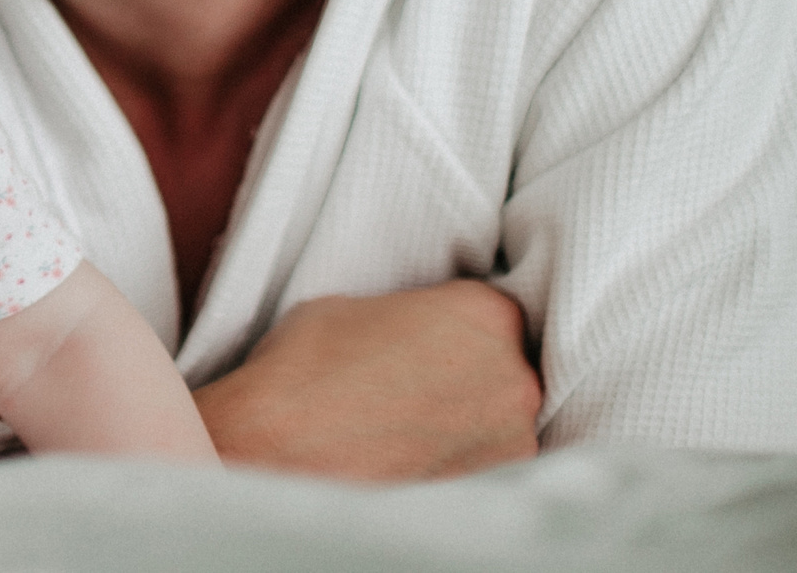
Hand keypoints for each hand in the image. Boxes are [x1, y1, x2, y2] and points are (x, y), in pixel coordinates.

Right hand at [193, 281, 541, 479]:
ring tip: (405, 424)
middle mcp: (515, 376)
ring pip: (499, 419)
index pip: (494, 308)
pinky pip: (485, 463)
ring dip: (465, 418)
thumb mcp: (350, 306)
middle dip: (468, 370)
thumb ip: (405, 316)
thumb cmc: (305, 369)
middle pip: (507, 365)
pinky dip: (456, 459)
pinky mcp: (492, 490)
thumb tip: (408, 334)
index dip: (455, 323)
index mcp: (485, 314)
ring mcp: (511, 441)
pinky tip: (409, 455)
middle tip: (411, 380)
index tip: (425, 337)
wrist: (282, 451)